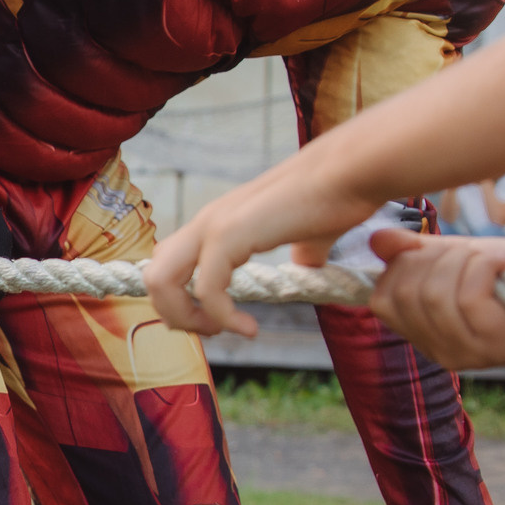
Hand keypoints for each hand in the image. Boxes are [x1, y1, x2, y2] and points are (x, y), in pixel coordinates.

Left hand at [142, 159, 383, 336]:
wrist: (352, 173)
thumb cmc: (337, 198)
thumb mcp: (309, 235)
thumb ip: (300, 252)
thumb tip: (307, 263)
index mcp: (218, 222)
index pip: (167, 264)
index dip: (180, 302)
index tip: (216, 323)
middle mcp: (207, 221)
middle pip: (153, 276)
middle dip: (174, 315)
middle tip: (213, 331)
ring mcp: (214, 225)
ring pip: (162, 281)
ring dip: (187, 319)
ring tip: (226, 330)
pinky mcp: (230, 234)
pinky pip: (207, 289)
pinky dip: (222, 317)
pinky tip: (249, 328)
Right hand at [367, 229, 504, 371]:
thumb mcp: (456, 255)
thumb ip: (414, 251)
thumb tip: (375, 238)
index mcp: (425, 333)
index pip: (382, 300)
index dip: (402, 264)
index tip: (434, 249)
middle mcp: (440, 352)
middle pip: (407, 293)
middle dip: (439, 257)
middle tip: (472, 253)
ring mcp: (466, 354)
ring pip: (434, 294)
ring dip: (466, 260)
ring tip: (492, 260)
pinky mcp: (494, 347)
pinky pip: (467, 297)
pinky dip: (486, 267)